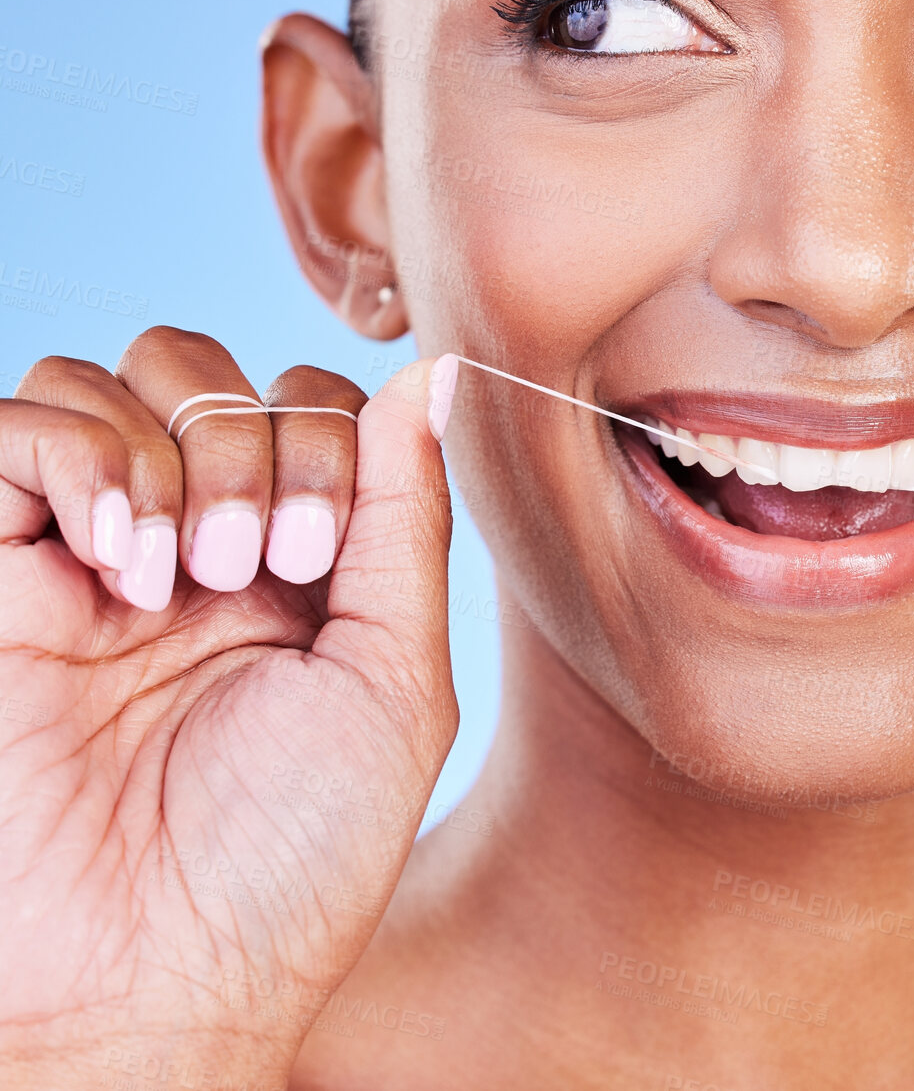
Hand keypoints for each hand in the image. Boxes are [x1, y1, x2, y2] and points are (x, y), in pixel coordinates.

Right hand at [0, 328, 457, 1084]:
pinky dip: (79, 462)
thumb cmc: (291, 856)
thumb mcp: (393, 682)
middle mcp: (192, 545)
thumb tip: (429, 375)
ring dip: (174, 457)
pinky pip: (13, 433)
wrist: (154, 981)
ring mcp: (91, 555)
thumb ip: (407, 522)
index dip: (329, 441)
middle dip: (255, 445)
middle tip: (260, 565)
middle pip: (212, 376)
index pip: (311, 403)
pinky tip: (119, 564)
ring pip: (111, 383)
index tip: (322, 561)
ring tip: (184, 579)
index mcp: (300, 566)